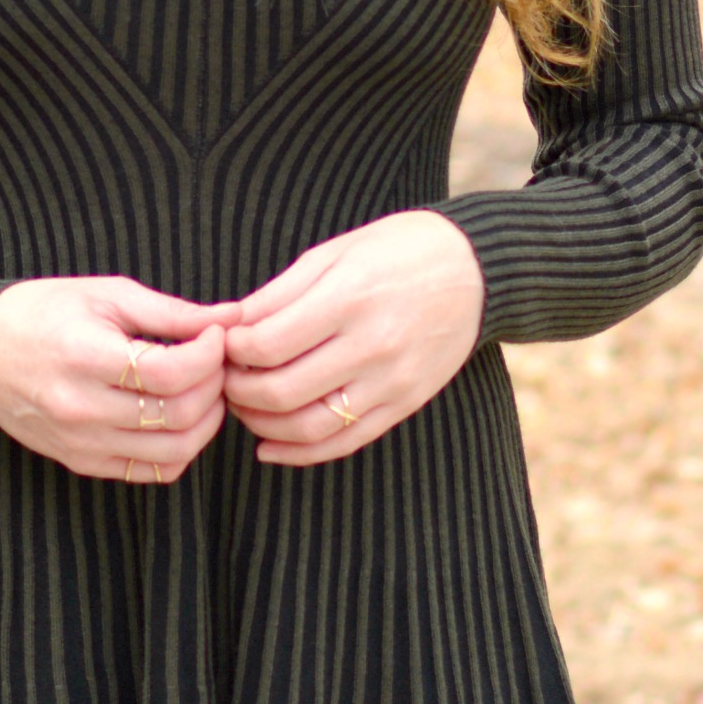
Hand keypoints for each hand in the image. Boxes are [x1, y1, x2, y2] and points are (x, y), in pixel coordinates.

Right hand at [0, 277, 225, 483]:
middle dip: (214, 386)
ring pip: (174, 450)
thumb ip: (172, 312)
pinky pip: (152, 471)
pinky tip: (180, 419)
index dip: (209, 355)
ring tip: (205, 391)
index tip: (215, 335)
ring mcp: (81, 442)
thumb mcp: (106, 296)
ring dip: (206, 421)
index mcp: (84, 357)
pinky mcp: (83, 462)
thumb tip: (232, 317)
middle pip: (178, 413)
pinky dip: (181, 449)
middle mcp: (81, 407)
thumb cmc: (43, 313)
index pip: (171, 373)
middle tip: (215, 362)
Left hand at [214, 211, 483, 467]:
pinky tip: (270, 446)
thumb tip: (228, 326)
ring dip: (262, 425)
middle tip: (225, 378)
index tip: (226, 343)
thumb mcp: (335, 253)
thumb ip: (279, 294)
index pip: (269, 344)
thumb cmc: (399, 250)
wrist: (477, 270)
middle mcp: (372, 346)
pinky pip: (345, 442)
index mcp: (350, 298)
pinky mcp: (405, 404)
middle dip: (238, 391)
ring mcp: (391, 382)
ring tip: (244, 408)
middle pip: (282, 391)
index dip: (233, 350)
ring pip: (310, 427)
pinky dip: (301, 453)